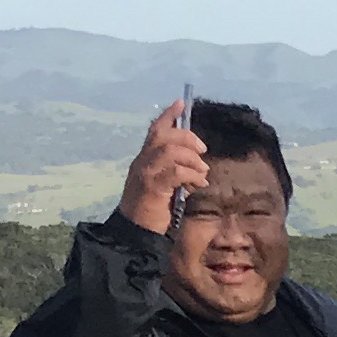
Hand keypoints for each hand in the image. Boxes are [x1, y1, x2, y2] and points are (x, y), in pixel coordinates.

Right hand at [119, 97, 208, 233]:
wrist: (134, 232)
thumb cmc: (152, 209)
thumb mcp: (164, 184)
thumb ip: (174, 169)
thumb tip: (197, 160)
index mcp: (144, 159)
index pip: (154, 130)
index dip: (168, 115)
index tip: (181, 103)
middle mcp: (142, 162)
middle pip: (164, 136)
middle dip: (187, 138)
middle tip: (202, 151)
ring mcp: (145, 173)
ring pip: (171, 152)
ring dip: (193, 160)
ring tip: (201, 174)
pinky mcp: (152, 187)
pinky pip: (176, 172)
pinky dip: (192, 176)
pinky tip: (198, 185)